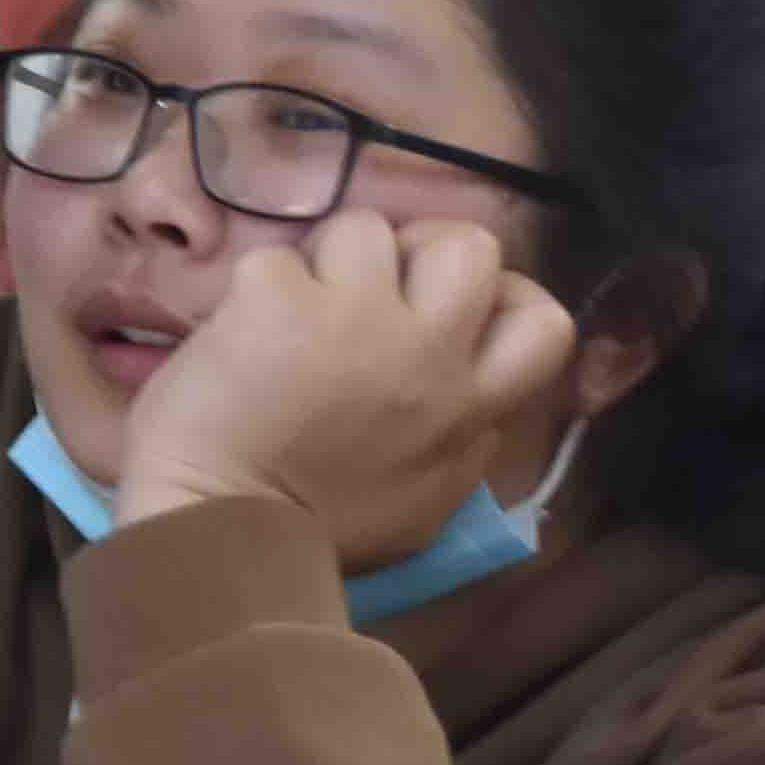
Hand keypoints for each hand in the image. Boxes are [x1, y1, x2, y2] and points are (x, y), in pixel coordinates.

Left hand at [108, 207, 575, 571]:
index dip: (505, 297)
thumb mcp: (426, 502)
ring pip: (367, 227)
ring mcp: (354, 316)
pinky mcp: (277, 294)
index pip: (546, 322)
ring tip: (295, 315)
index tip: (456, 308)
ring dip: (330, 261)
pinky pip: (277, 258)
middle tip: (375, 287)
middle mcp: (427, 352)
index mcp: (468, 408)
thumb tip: (473, 395)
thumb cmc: (317, 533)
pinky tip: (237, 338)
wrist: (219, 537)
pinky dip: (255, 291)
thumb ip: (460, 437)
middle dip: (423, 249)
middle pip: (471, 245)